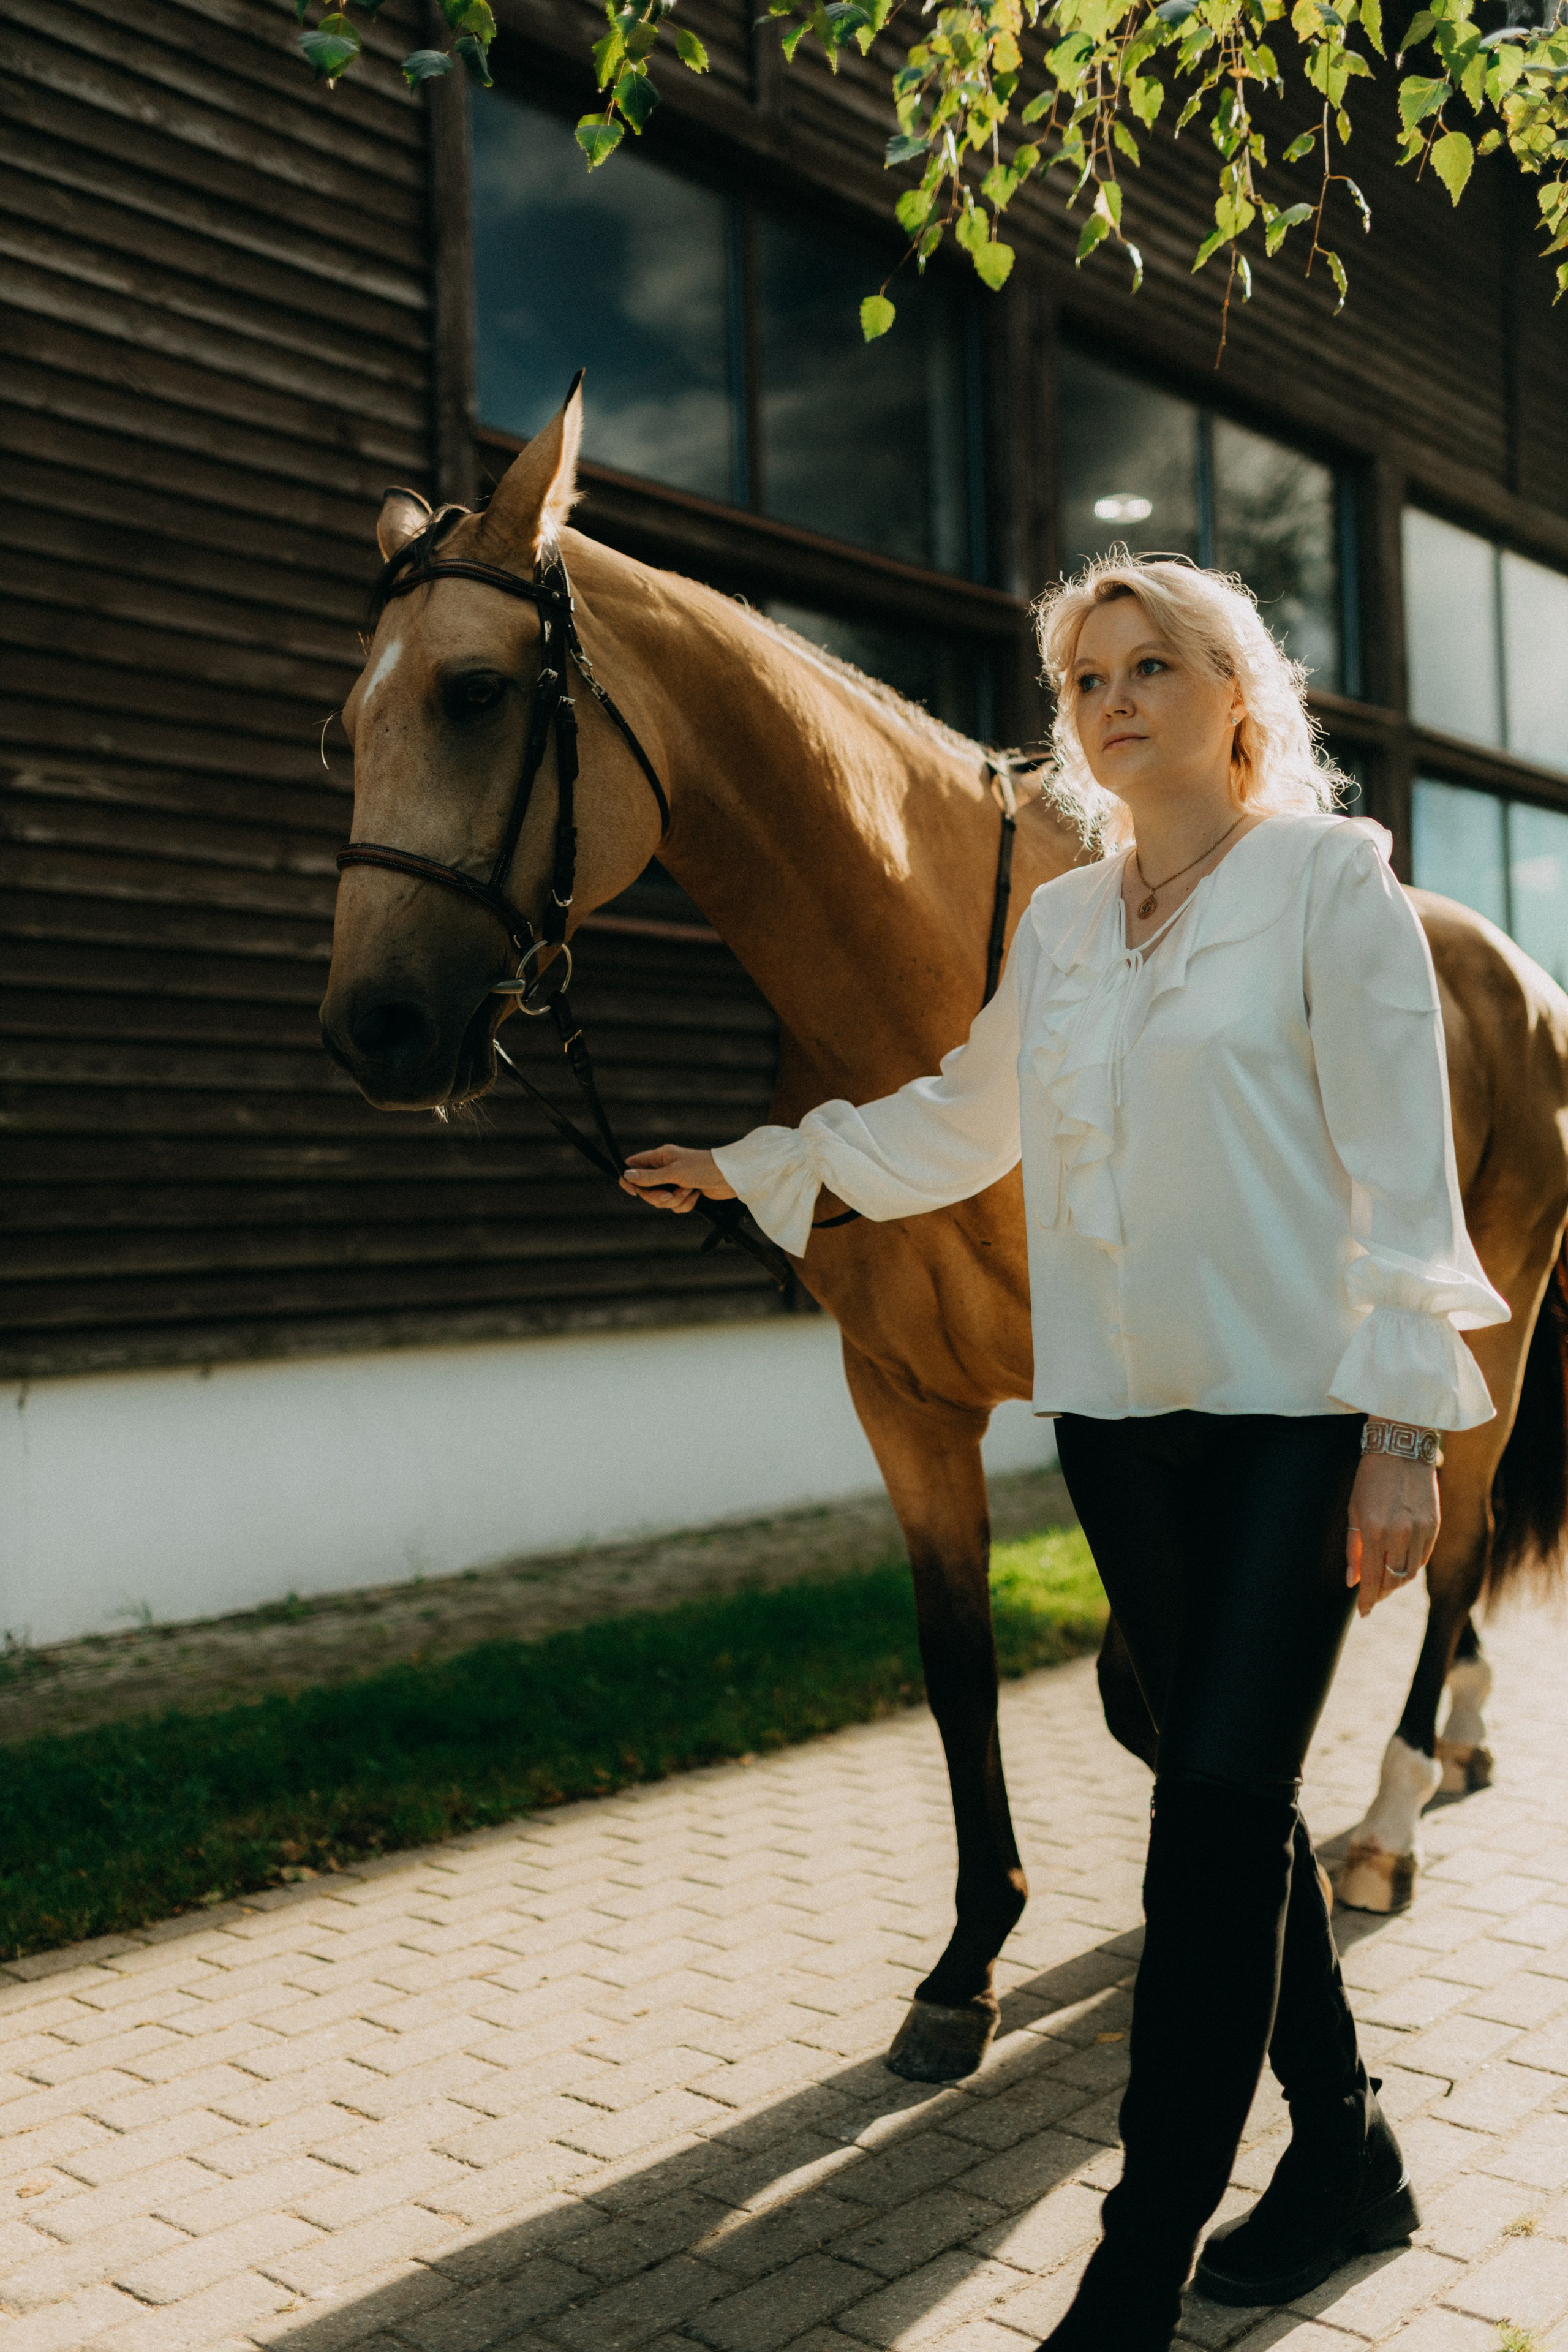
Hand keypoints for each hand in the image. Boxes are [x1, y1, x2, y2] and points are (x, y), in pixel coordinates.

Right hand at [620, 1143, 737, 1214]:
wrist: (730, 1178)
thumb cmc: (703, 1167)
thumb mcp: (674, 1172)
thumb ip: (649, 1177)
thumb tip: (626, 1175)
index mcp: (659, 1157)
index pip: (633, 1167)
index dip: (629, 1180)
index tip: (634, 1192)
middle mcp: (664, 1169)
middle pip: (646, 1190)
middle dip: (658, 1196)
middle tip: (670, 1194)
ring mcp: (674, 1182)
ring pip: (661, 1201)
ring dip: (675, 1200)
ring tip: (689, 1190)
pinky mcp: (685, 1194)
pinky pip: (675, 1206)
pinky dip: (685, 1204)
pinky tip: (696, 1195)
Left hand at [1347, 1453, 1439, 1616]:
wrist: (1402, 1450)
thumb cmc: (1370, 1479)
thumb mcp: (1353, 1510)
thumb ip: (1353, 1548)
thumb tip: (1352, 1580)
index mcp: (1374, 1530)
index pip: (1371, 1578)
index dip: (1367, 1599)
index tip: (1363, 1612)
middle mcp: (1399, 1534)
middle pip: (1393, 1580)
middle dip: (1381, 1592)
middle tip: (1372, 1596)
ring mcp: (1420, 1531)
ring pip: (1411, 1572)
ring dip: (1397, 1582)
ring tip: (1385, 1581)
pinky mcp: (1435, 1526)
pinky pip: (1424, 1558)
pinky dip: (1412, 1566)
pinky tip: (1401, 1563)